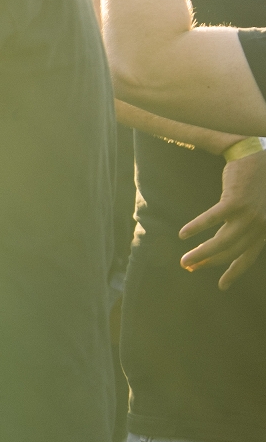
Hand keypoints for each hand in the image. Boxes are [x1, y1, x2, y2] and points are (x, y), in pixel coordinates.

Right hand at [182, 147, 265, 288]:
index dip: (234, 273)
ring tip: (184, 260)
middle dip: (209, 263)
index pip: (248, 257)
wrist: (255, 156)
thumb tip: (229, 237)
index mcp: (264, 229)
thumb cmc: (255, 180)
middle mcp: (259, 226)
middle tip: (189, 267)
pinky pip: (212, 220)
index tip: (222, 286)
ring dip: (201, 254)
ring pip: (222, 242)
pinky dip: (197, 228)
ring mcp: (248, 215)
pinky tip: (183, 234)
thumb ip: (248, 222)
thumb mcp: (258, 206)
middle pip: (231, 252)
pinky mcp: (234, 201)